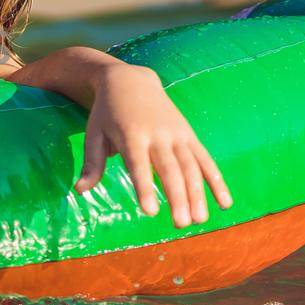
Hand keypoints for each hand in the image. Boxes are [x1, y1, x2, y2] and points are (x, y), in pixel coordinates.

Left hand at [75, 65, 232, 227]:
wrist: (131, 80)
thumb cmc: (107, 112)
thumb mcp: (93, 133)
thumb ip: (91, 163)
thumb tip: (80, 191)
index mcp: (131, 134)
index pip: (139, 164)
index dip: (145, 187)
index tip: (150, 211)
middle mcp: (157, 134)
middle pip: (170, 169)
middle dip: (177, 197)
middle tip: (181, 224)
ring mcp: (176, 134)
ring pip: (191, 165)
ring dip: (198, 193)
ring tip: (200, 220)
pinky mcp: (188, 134)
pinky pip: (205, 159)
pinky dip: (216, 180)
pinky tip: (225, 202)